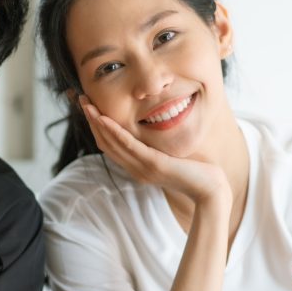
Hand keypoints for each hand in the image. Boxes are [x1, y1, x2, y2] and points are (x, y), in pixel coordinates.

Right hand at [80, 97, 231, 206]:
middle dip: (91, 119)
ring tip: (86, 104)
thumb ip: (158, 146)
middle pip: (104, 142)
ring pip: (112, 143)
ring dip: (97, 122)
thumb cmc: (197, 172)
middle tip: (80, 99)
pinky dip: (115, 132)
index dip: (95, 125)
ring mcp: (142, 168)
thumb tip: (156, 127)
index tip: (88, 105)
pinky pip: (129, 146)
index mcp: (136, 166)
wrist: (211, 191)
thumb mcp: (171, 155)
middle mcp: (134, 168)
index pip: (109, 144)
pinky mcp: (153, 165)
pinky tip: (104, 118)